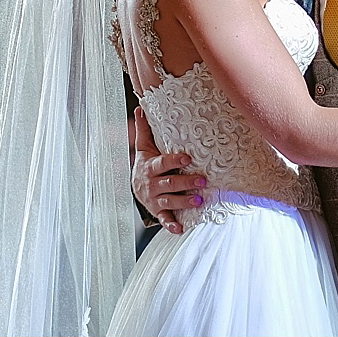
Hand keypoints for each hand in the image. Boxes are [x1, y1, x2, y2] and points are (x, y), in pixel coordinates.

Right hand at [131, 106, 204, 234]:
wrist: (135, 187)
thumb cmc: (146, 163)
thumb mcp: (143, 147)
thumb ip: (144, 130)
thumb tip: (140, 107)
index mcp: (150, 167)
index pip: (163, 163)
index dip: (174, 160)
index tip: (188, 158)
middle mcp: (152, 184)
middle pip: (169, 183)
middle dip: (185, 183)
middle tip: (202, 181)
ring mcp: (154, 199)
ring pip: (169, 201)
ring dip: (183, 202)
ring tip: (199, 201)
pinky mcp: (157, 211)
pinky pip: (164, 219)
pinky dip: (171, 225)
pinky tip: (180, 229)